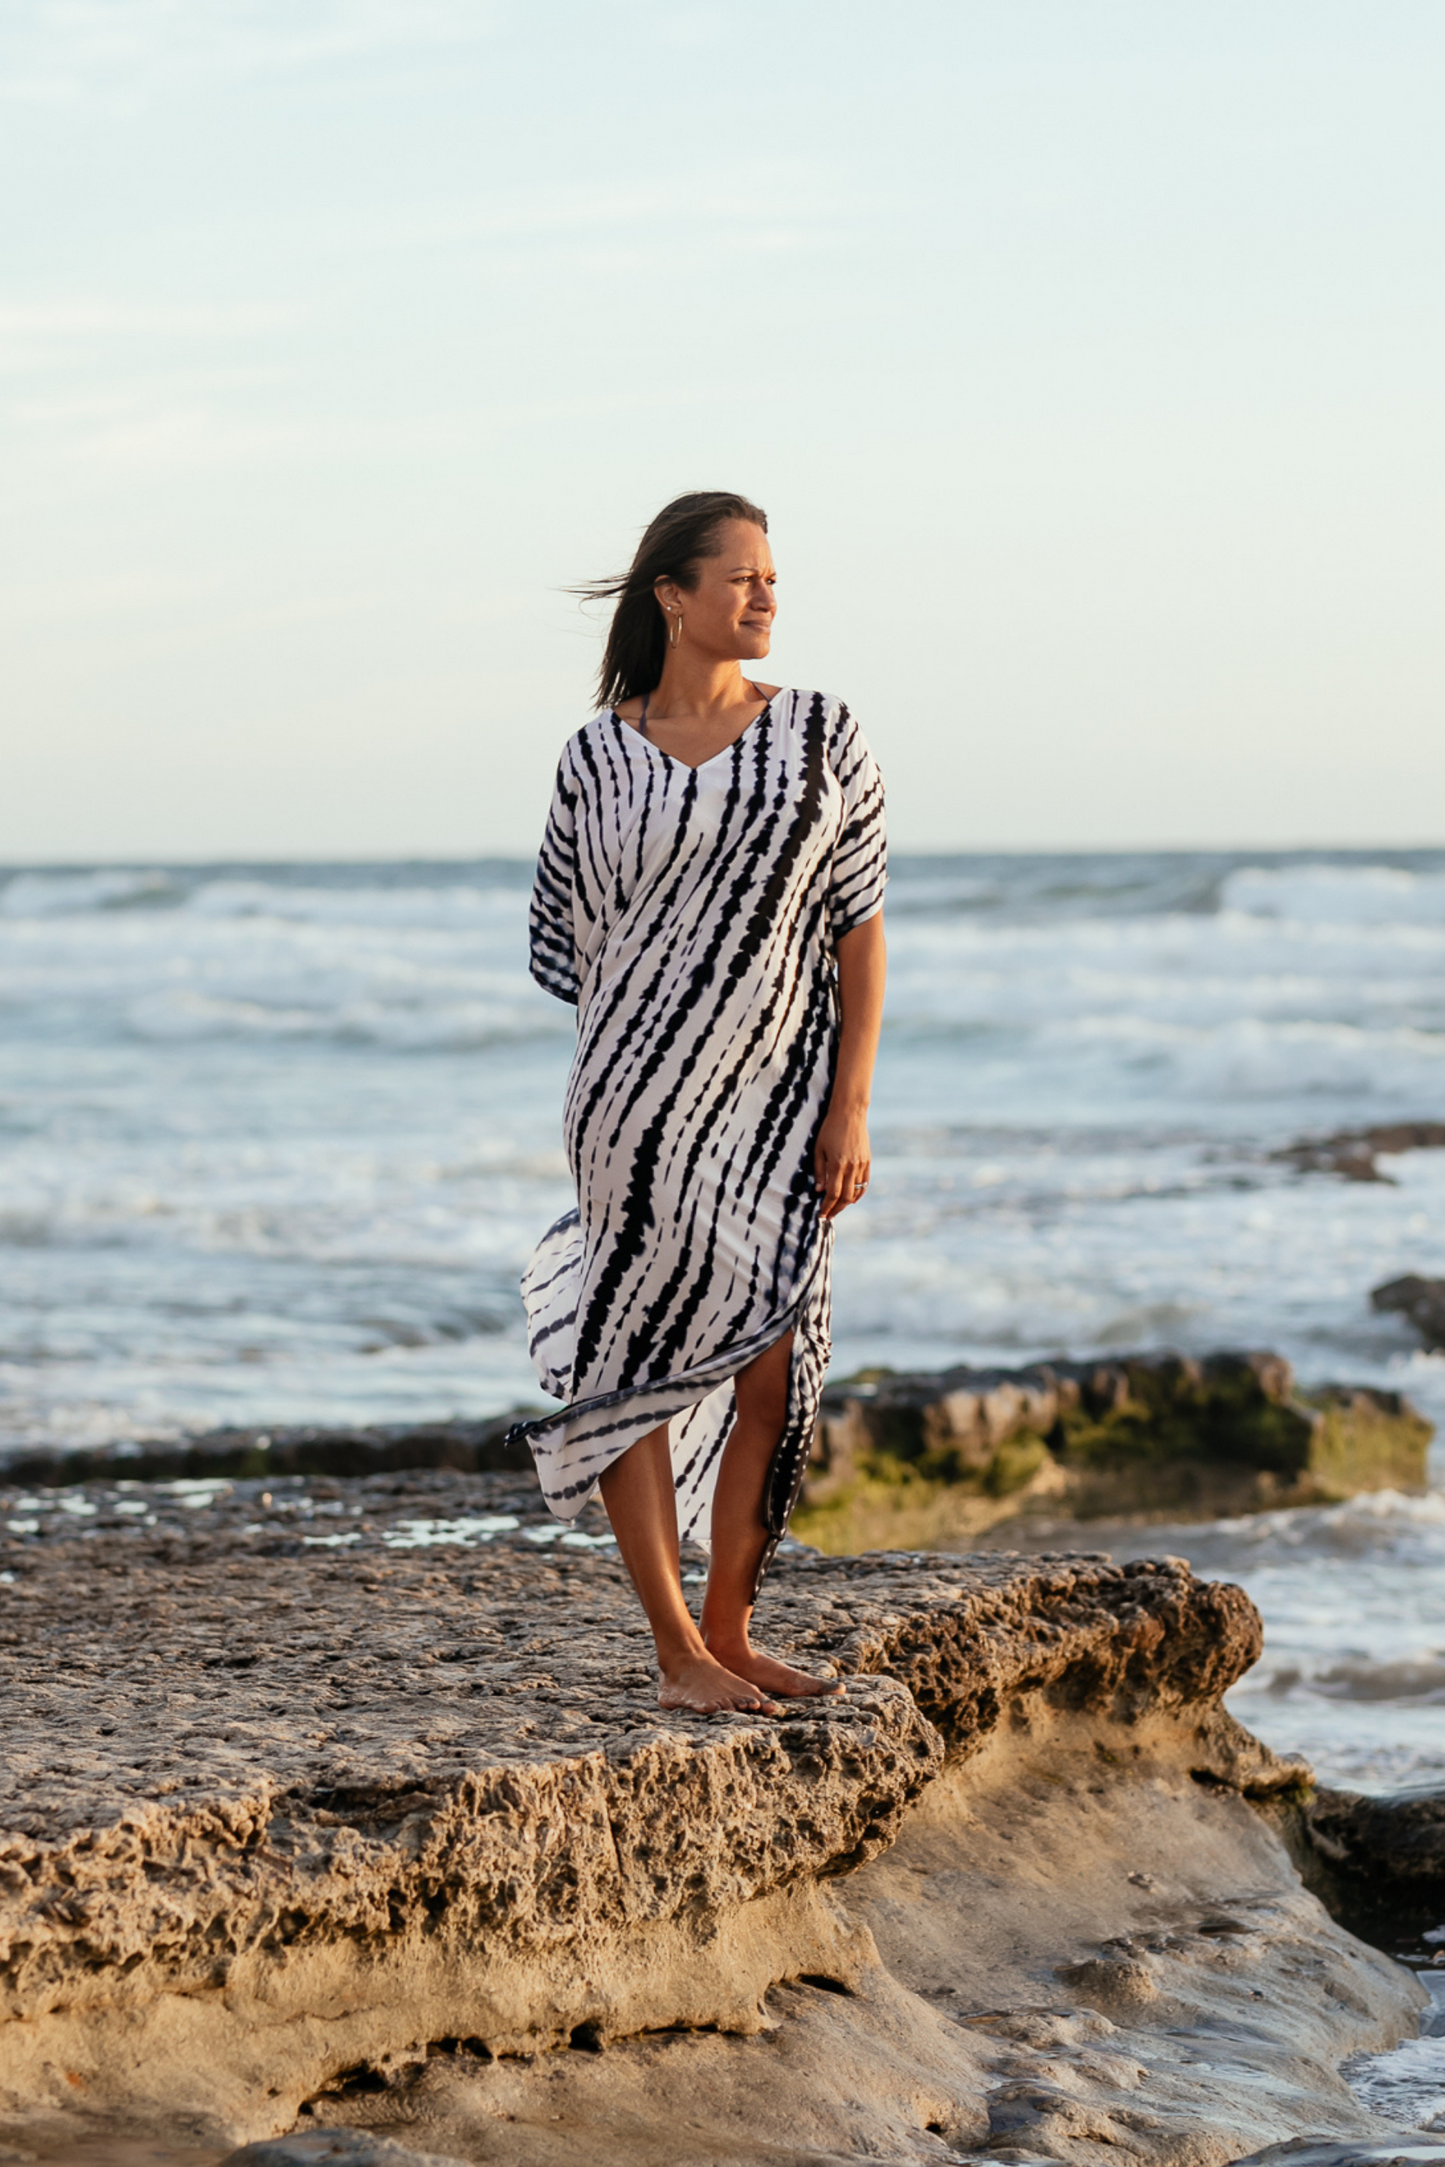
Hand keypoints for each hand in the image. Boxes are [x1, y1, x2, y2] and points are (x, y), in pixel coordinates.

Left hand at [815, 1100, 870, 1219]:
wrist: (850, 1113)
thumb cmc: (830, 1129)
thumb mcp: (818, 1149)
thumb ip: (819, 1171)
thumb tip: (819, 1190)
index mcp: (837, 1164)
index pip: (832, 1194)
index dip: (826, 1207)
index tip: (821, 1215)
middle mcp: (851, 1167)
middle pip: (845, 1197)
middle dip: (836, 1209)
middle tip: (828, 1215)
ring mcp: (861, 1164)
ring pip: (856, 1192)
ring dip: (846, 1203)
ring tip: (837, 1208)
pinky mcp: (867, 1161)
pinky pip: (864, 1183)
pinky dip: (858, 1194)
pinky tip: (852, 1199)